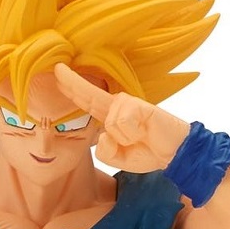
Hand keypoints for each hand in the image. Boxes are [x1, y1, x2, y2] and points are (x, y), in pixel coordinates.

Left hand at [54, 64, 189, 174]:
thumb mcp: (118, 158)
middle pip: (89, 94)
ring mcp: (127, 104)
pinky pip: (122, 124)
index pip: (87, 100)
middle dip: (72, 83)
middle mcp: (116, 105)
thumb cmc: (146, 151)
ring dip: (123, 140)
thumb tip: (104, 135)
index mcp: (110, 115)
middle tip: (57, 69)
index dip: (71, 88)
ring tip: (139, 138)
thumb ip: (105, 151)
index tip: (57, 73)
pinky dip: (131, 135)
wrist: (172, 153)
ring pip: (109, 124)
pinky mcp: (139, 105)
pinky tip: (143, 132)